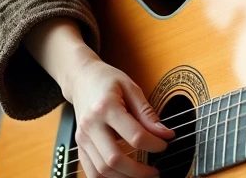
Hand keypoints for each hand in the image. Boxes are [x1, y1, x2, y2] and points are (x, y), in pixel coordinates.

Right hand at [64, 58, 174, 177]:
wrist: (81, 78)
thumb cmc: (108, 80)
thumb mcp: (132, 88)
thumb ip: (147, 113)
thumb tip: (164, 133)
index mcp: (106, 107)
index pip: (134, 135)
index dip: (154, 144)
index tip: (165, 145)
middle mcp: (91, 125)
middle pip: (114, 159)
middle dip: (138, 171)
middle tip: (155, 170)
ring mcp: (82, 137)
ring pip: (101, 170)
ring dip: (124, 177)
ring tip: (142, 174)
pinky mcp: (79, 145)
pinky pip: (91, 171)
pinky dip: (107, 177)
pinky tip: (123, 174)